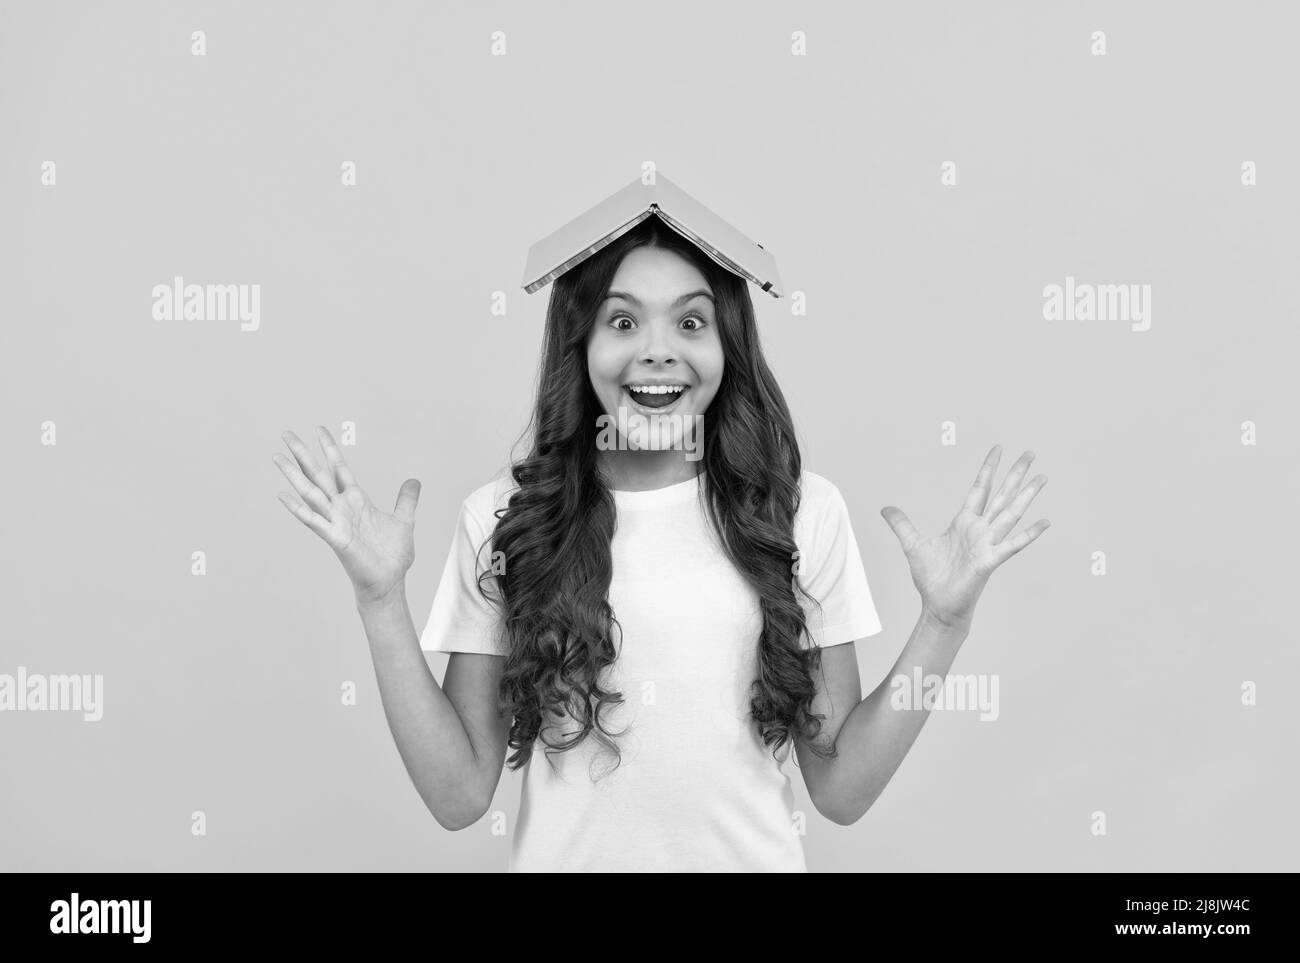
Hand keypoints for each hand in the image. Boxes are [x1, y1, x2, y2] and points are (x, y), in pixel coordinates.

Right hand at [273, 426, 420, 604]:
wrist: (389, 582)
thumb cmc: (392, 556)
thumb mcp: (404, 520)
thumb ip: (406, 500)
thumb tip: (414, 481)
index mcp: (356, 501)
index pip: (340, 468)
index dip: (330, 448)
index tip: (319, 429)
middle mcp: (341, 508)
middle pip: (318, 475)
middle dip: (303, 454)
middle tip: (285, 433)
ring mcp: (336, 522)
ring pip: (311, 493)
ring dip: (294, 475)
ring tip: (276, 457)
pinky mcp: (335, 538)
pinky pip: (313, 521)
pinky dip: (298, 509)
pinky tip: (283, 495)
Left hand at [880, 445, 1050, 627]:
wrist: (938, 605)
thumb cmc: (931, 578)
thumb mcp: (912, 544)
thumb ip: (901, 524)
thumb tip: (885, 508)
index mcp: (964, 522)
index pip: (980, 488)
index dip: (989, 468)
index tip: (999, 449)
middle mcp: (980, 530)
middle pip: (1002, 495)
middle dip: (1015, 474)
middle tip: (1031, 453)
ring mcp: (988, 544)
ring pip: (1011, 514)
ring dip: (1027, 496)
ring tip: (1042, 478)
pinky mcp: (990, 561)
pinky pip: (1012, 545)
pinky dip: (1029, 534)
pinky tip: (1045, 522)